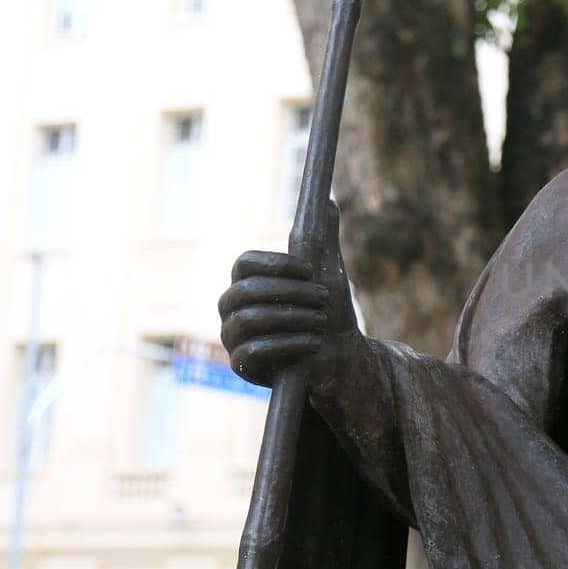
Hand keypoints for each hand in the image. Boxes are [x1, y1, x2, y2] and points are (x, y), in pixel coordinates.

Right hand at [218, 202, 361, 393]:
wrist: (336, 357)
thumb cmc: (325, 312)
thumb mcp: (326, 276)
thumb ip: (323, 242)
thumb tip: (329, 202)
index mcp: (247, 281)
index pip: (244, 263)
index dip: (277, 264)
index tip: (310, 270)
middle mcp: (232, 307)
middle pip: (246, 291)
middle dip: (291, 293)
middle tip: (324, 298)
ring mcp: (232, 337)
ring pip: (249, 320)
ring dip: (293, 318)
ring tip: (322, 321)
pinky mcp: (241, 365)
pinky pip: (253, 352)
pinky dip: (288, 345)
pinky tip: (313, 343)